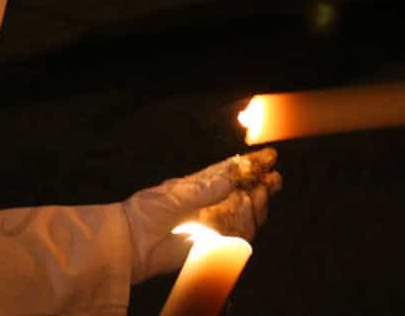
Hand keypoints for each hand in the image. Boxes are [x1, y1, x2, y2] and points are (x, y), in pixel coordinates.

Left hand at [121, 148, 281, 283]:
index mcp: (199, 188)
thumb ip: (202, 191)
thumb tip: (228, 181)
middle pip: (244, 196)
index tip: (269, 157)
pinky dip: (246, 225)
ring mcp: (212, 227)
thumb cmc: (146, 213)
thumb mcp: (173, 195)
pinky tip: (249, 210)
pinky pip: (236, 238)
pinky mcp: (212, 247)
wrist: (131, 244)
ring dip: (257, 206)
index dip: (250, 166)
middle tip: (274, 180)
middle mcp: (209, 206)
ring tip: (261, 194)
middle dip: (262, 188)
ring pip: (245, 218)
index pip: (230, 174)